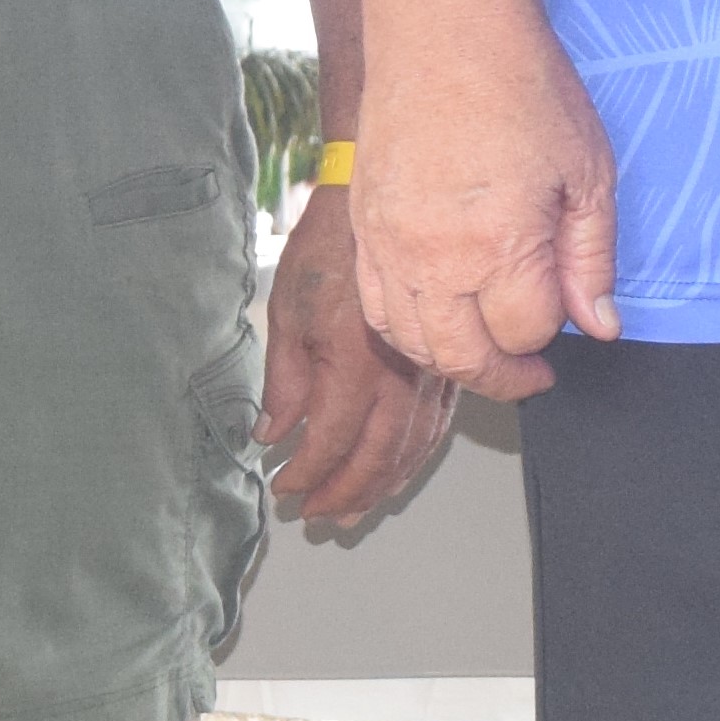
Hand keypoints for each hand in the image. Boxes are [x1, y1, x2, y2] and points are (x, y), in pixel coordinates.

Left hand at [261, 176, 467, 521]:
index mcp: (357, 363)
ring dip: (382, 484)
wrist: (382, 204)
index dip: (306, 473)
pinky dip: (416, 455)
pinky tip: (398, 469)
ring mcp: (431, 370)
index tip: (283, 487)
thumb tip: (272, 433)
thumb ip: (284, 381)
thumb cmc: (331, 248)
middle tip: (316, 516)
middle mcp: (401, 374)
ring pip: (412, 446)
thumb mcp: (289, 313)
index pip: (332, 440)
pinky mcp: (447, 363)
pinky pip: (437, 424)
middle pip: (378, 455)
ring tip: (354, 511)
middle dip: (344, 493)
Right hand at [352, 17, 622, 401]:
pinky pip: (377, 309)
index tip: (567, 313)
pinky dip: (409, 331)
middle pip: (463, 356)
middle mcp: (433, 258)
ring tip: (489, 350)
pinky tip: (440, 320)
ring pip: (412, 342)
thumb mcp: (588, 172)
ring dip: (454, 360)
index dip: (553, 333)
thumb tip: (600, 327)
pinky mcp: (361, 230)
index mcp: (498, 244)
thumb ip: (591, 259)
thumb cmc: (525, 89)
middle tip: (532, 374)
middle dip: (504, 375)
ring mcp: (388, 246)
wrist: (445, 32)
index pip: (525, 332)